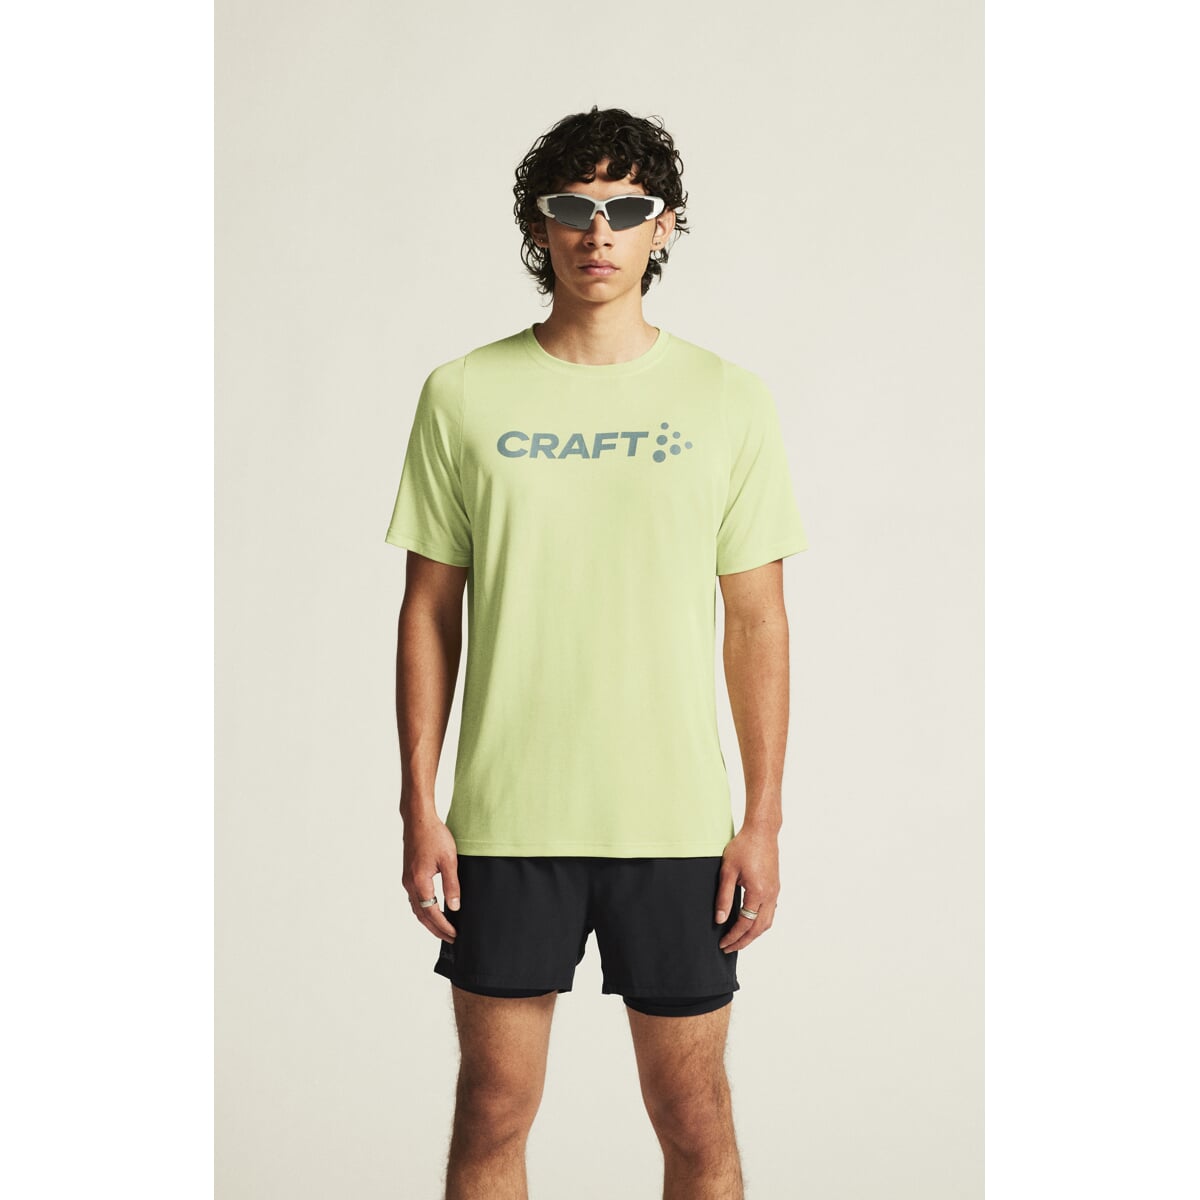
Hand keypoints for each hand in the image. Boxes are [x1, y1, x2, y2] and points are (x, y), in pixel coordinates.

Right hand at [401, 812, 460, 943]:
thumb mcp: (449, 860)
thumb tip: (455, 906)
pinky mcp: (408, 875)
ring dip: (429, 921)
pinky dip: (424, 910)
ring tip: (443, 929)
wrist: (418, 820)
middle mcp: (410, 884)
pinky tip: (433, 910)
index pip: (432, 913)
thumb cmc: (434, 836)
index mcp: (420, 882)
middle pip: (422, 915)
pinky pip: (415, 900)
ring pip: (417, 909)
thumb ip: (452, 884)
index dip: (444, 926)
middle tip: (451, 939)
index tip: (455, 935)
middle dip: (437, 929)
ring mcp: (407, 880)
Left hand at [715, 825, 780, 952]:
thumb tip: (719, 919)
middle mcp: (770, 896)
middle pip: (758, 929)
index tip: (722, 943)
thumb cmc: (744, 847)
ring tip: (739, 939)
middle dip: (743, 941)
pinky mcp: (775, 887)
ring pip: (767, 922)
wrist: (762, 831)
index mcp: (758, 893)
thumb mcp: (728, 871)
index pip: (745, 924)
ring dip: (754, 934)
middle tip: (729, 948)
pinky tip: (751, 923)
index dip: (733, 936)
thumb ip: (724, 897)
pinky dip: (760, 923)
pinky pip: (770, 912)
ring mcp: (775, 892)